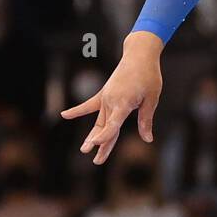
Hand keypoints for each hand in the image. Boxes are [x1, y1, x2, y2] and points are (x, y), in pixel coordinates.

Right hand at [61, 31, 163, 164]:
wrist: (139, 55)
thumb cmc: (149, 76)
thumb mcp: (152, 98)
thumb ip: (145, 119)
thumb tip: (147, 139)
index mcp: (123, 103)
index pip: (113, 124)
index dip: (105, 136)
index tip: (97, 145)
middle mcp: (111, 101)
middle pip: (106, 127)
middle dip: (102, 145)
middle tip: (97, 161)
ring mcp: (106, 97)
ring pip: (99, 121)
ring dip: (94, 136)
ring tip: (85, 150)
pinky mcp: (104, 93)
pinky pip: (89, 104)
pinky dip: (78, 110)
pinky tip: (64, 114)